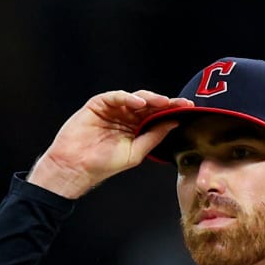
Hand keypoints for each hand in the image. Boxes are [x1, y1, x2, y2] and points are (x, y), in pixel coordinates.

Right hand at [27, 90, 195, 197]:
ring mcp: (112, 110)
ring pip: (134, 98)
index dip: (171, 112)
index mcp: (135, 128)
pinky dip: (127, 97)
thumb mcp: (136, 152)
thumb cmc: (103, 163)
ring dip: (150, 99)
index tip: (188, 109)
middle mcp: (125, 117)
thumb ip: (154, 136)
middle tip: (181, 103)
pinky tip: (139, 103)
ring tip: (163, 102)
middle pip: (149, 105)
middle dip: (166, 103)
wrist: (77, 167)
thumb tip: (173, 123)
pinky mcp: (98, 104)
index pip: (156, 116)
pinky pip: (116, 97)